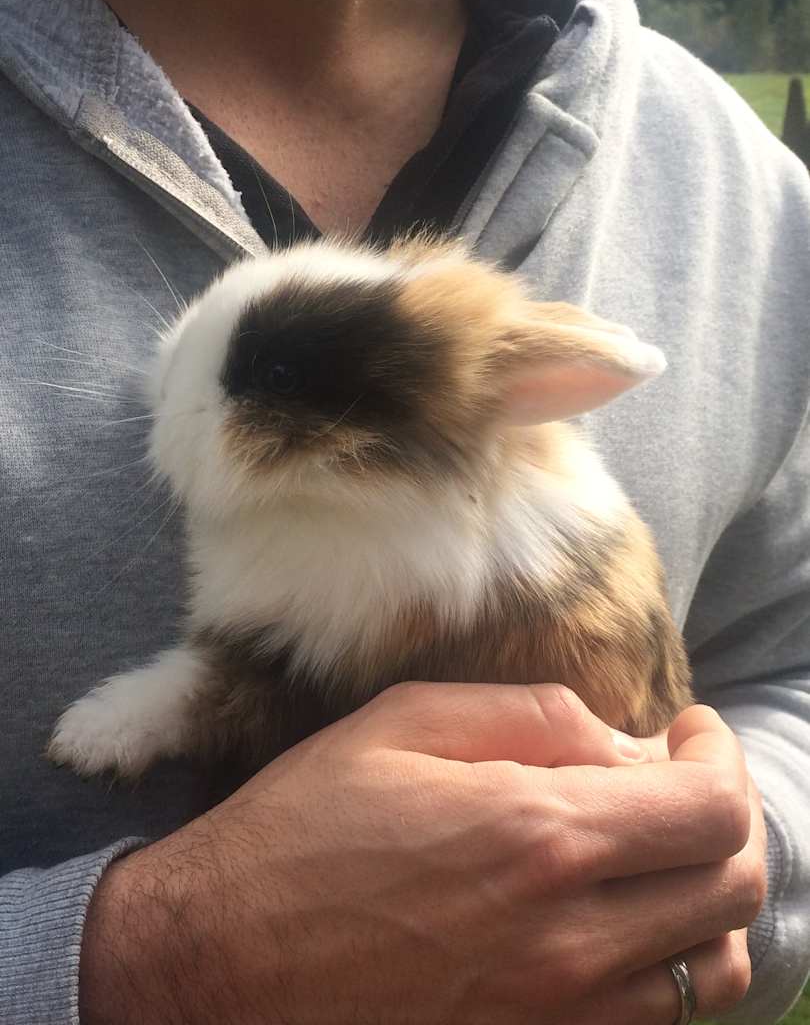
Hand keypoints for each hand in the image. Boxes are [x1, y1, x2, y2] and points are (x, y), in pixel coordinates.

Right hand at [79, 685, 764, 1024]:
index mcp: (539, 835)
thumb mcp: (404, 724)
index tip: (690, 731)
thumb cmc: (305, 826)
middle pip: (732, 888)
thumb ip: (530, 717)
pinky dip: (668, 963)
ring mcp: (557, 1012)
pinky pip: (655, 1022)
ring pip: (713, 969)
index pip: (711, 809)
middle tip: (680, 782)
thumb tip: (619, 740)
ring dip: (706, 898)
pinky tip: (616, 918)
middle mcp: (569, 938)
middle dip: (727, 820)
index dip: (721, 759)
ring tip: (656, 852)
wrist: (222, 959)